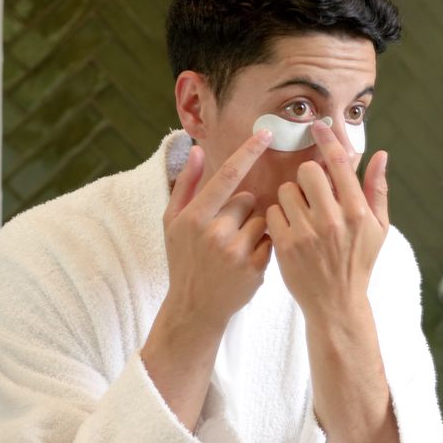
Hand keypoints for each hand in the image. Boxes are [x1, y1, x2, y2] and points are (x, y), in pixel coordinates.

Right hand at [161, 132, 273, 330]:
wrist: (194, 308)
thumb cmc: (183, 260)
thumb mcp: (172, 223)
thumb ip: (186, 184)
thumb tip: (198, 150)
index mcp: (194, 217)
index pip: (227, 176)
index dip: (248, 152)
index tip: (266, 133)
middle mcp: (215, 232)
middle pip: (248, 199)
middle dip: (242, 209)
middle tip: (226, 231)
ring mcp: (236, 251)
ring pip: (262, 219)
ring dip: (254, 227)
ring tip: (235, 247)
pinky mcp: (255, 268)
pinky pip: (270, 240)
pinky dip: (262, 246)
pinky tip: (246, 260)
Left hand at [266, 121, 389, 325]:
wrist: (336, 304)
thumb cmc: (359, 262)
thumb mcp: (378, 228)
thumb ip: (377, 190)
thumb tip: (380, 155)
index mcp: (357, 212)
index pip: (338, 163)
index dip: (327, 140)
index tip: (318, 126)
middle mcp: (332, 220)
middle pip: (307, 171)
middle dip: (307, 177)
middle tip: (311, 192)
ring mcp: (307, 234)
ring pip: (286, 191)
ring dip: (291, 198)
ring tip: (301, 216)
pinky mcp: (285, 246)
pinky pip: (272, 212)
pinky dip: (278, 218)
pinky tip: (289, 230)